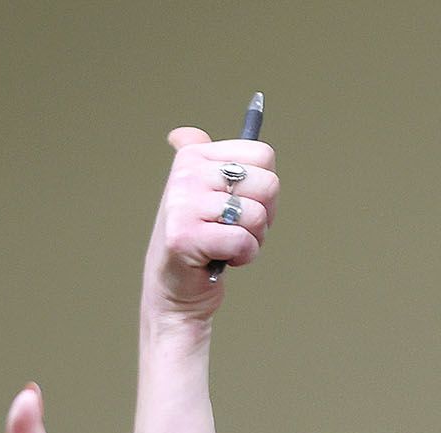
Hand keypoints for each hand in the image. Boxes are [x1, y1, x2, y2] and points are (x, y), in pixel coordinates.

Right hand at [142, 126, 277, 329]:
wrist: (173, 290)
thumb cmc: (195, 241)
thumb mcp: (196, 194)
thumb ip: (199, 161)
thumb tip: (183, 134)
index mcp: (192, 156)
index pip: (263, 155)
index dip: (263, 187)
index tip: (240, 202)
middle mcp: (185, 175)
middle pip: (267, 183)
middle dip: (263, 215)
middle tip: (236, 228)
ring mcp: (182, 205)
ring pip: (256, 214)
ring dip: (252, 239)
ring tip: (227, 246)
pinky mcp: (185, 237)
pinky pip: (242, 241)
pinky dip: (243, 257)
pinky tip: (222, 260)